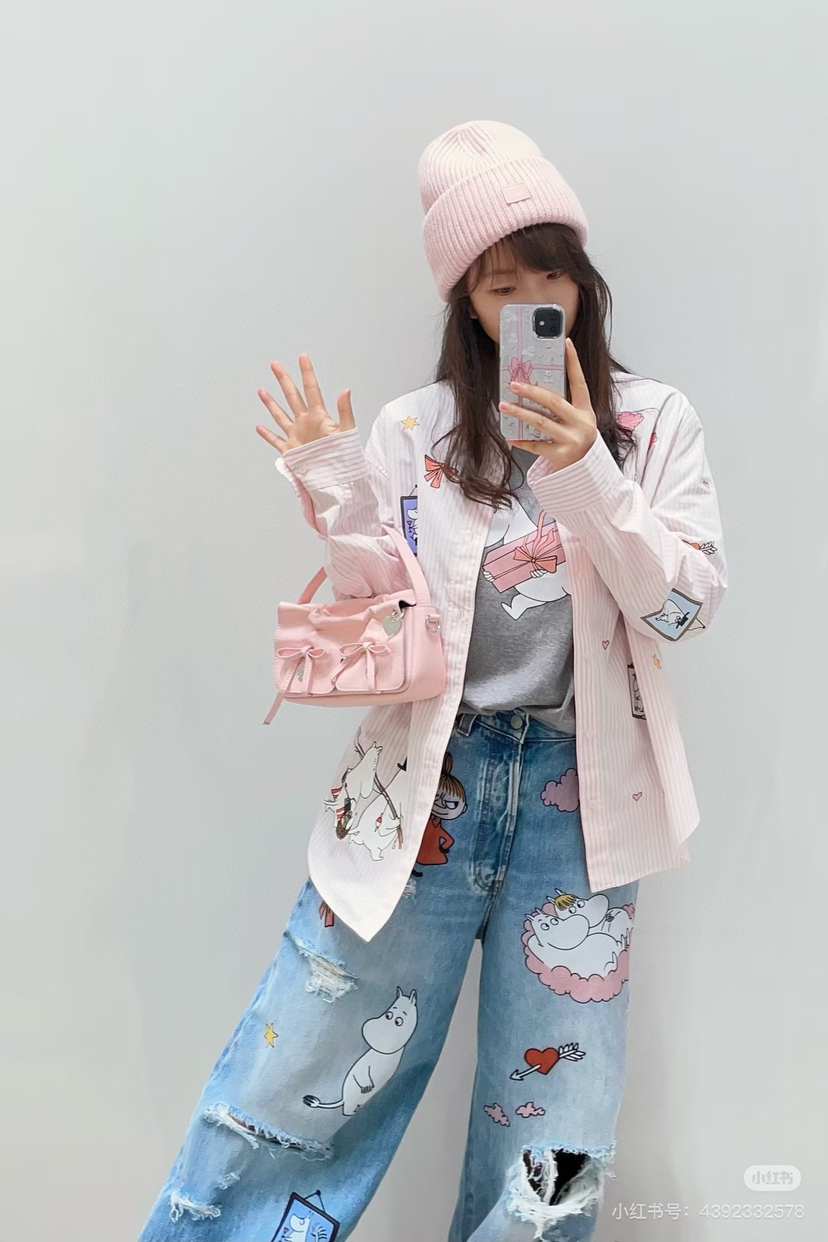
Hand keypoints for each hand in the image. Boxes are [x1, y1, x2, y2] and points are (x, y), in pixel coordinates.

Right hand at [255, 354, 355, 454]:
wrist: (335, 479)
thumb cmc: (344, 457)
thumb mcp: (346, 431)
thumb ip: (345, 411)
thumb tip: (346, 390)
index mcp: (319, 417)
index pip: (311, 390)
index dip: (307, 373)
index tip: (303, 357)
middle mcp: (305, 423)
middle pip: (292, 397)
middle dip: (284, 380)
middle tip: (276, 365)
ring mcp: (296, 436)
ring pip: (280, 415)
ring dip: (271, 403)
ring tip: (262, 391)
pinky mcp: (290, 451)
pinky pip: (276, 441)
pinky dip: (267, 435)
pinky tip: (259, 427)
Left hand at [499, 338, 597, 470]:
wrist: (586, 473)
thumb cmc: (577, 441)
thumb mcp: (577, 422)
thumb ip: (562, 408)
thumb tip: (534, 389)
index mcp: (586, 411)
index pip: (580, 382)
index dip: (574, 362)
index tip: (566, 343)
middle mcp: (581, 423)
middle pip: (554, 401)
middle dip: (532, 391)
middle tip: (514, 384)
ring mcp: (572, 440)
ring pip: (541, 422)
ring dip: (520, 413)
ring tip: (504, 406)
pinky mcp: (561, 455)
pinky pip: (536, 445)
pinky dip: (521, 441)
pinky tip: (510, 436)